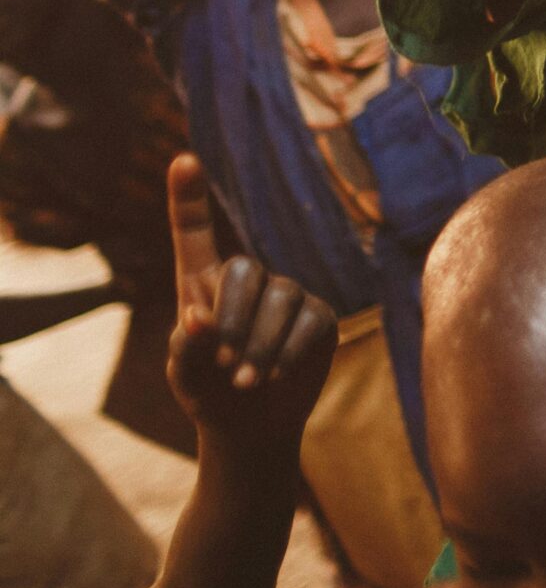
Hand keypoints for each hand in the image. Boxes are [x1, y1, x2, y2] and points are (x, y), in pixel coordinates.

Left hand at [166, 153, 335, 444]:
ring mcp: (289, 296)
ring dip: (261, 344)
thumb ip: (185, 347)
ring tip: (246, 381)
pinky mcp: (320, 317)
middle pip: (242, 272)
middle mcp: (248, 281)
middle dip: (233, 317)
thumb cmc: (207, 395)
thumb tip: (197, 317)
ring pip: (280, 299)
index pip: (193, 233)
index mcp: (201, 285)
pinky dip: (289, 352)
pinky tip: (277, 376)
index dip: (188, 197)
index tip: (183, 160)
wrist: (252, 427)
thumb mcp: (185, 376)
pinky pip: (310, 322)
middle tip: (225, 363)